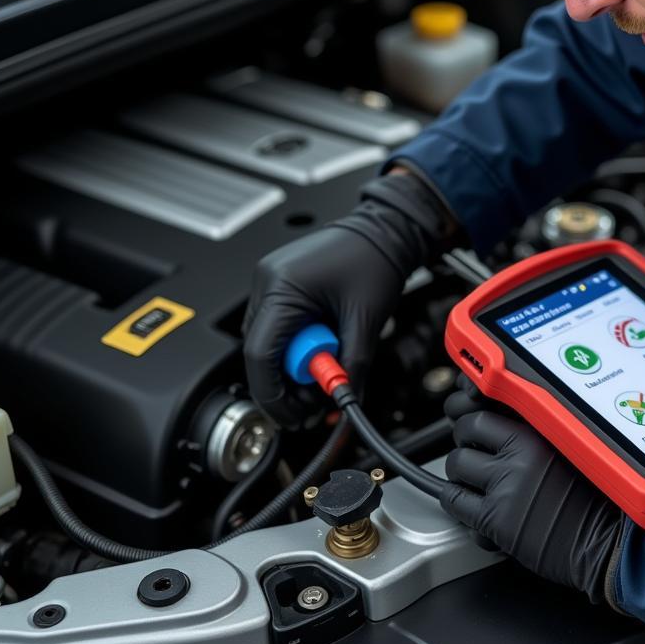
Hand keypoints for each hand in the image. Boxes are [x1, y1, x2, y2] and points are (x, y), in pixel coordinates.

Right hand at [243, 170, 455, 427]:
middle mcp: (267, 282)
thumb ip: (353, 365)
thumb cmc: (375, 260)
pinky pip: (277, 326)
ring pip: (268, 341)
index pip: (261, 354)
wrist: (384, 231)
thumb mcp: (366, 320)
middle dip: (287, 382)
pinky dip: (296, 343)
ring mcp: (269, 281)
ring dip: (294, 362)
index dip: (274, 393)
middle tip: (316, 397)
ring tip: (327, 360)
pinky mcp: (278, 284)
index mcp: (282, 287)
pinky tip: (321, 341)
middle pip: (260, 352)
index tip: (294, 413)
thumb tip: (343, 398)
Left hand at [440, 382, 625, 606]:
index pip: (486, 406)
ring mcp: (506, 483)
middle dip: (466, 441)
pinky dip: (455, 501)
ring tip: (471, 481)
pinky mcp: (496, 518)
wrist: (610, 544)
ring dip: (460, 473)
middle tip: (473, 452)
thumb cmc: (598, 500)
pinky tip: (465, 504)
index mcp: (540, 428)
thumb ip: (537, 433)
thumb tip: (503, 425)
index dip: (474, 416)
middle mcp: (521, 450)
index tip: (474, 425)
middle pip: (466, 429)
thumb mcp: (572, 447)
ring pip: (457, 464)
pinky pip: (455, 501)